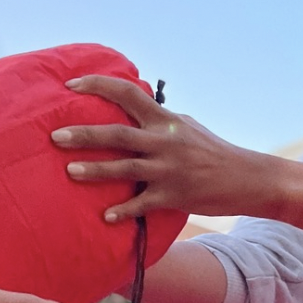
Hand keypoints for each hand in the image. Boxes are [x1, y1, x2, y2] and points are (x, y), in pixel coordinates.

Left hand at [50, 75, 269, 221]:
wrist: (246, 178)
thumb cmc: (212, 150)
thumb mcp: (186, 126)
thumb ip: (158, 119)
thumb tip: (133, 106)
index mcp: (165, 120)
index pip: (127, 93)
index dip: (98, 85)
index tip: (71, 85)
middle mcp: (164, 141)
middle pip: (117, 133)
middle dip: (84, 135)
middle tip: (55, 136)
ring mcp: (168, 170)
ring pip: (125, 168)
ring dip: (95, 171)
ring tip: (69, 172)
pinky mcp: (174, 196)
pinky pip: (142, 205)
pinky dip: (124, 211)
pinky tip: (106, 217)